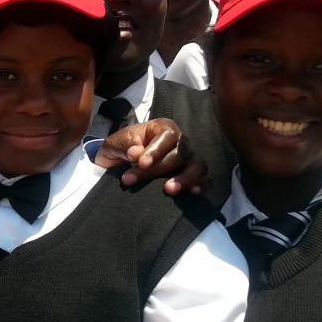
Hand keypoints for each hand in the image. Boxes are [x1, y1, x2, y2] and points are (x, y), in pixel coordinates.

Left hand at [92, 118, 208, 195]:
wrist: (120, 163)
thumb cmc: (122, 148)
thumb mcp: (115, 143)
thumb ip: (124, 145)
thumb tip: (136, 153)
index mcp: (163, 128)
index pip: (167, 136)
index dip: (156, 150)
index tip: (141, 163)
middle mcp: (180, 142)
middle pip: (179, 154)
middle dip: (158, 169)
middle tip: (133, 180)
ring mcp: (188, 159)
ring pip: (198, 166)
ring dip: (186, 178)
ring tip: (169, 189)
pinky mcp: (192, 176)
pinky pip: (205, 180)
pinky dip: (202, 185)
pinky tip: (192, 193)